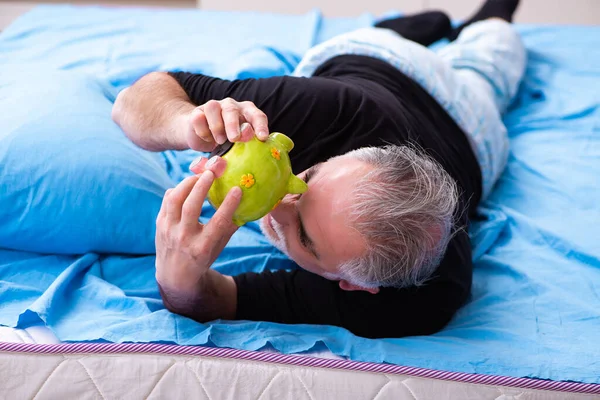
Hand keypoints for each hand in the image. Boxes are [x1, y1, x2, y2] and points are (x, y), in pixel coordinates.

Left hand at [155, 170, 241, 295]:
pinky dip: (177, 190)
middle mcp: (184, 238)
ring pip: (174, 200)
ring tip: (199, 176)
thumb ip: (229, 228)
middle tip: (212, 173)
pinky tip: (188, 186)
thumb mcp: (218, 249)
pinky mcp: (159, 224)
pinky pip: (167, 200)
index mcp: (202, 247)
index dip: (229, 205)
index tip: (237, 190)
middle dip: (202, 186)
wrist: (175, 276)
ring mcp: (168, 230)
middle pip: (191, 207)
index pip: (217, 223)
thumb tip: (245, 206)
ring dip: (187, 184)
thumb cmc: (202, 259)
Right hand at [182, 98, 268, 151]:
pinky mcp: (197, 112)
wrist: (202, 135)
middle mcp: (231, 106)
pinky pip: (198, 117)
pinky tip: (208, 139)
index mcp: (246, 112)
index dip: (260, 125)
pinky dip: (202, 131)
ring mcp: (213, 106)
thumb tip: (255, 151)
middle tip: (234, 139)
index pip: (256, 115)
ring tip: (220, 141)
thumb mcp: (239, 143)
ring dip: (216, 126)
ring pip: (213, 107)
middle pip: (232, 109)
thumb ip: (246, 142)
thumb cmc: (227, 140)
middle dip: (233, 124)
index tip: (262, 137)